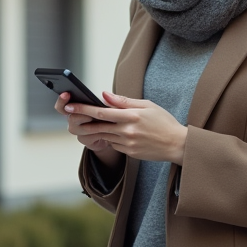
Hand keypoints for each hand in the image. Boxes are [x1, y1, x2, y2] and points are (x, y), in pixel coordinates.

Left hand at [62, 91, 188, 163]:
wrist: (177, 144)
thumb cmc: (163, 121)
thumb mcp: (147, 105)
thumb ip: (124, 101)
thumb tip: (104, 94)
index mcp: (132, 116)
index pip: (102, 112)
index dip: (84, 108)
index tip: (70, 106)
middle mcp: (128, 130)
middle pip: (98, 125)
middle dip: (82, 120)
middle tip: (70, 115)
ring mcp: (128, 143)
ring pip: (104, 135)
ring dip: (94, 129)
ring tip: (86, 122)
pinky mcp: (129, 152)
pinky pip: (113, 144)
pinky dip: (110, 137)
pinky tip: (114, 133)